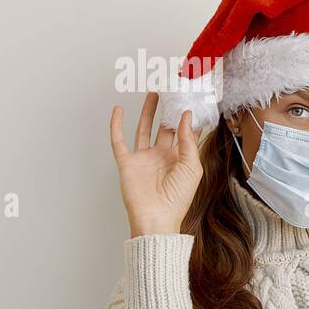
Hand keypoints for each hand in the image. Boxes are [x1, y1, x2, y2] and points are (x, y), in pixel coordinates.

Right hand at [109, 91, 202, 237]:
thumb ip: (188, 140)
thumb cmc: (178, 198)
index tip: (191, 99)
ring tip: (154, 93)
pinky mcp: (127, 162)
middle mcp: (162, 156)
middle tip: (172, 91)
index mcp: (180, 158)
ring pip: (144, 128)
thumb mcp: (191, 166)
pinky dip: (117, 125)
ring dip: (148, 111)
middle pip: (164, 127)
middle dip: (168, 110)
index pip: (184, 133)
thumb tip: (186, 115)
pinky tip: (118, 110)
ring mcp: (144, 158)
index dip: (187, 118)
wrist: (157, 217)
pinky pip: (119, 140)